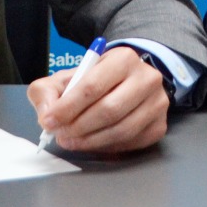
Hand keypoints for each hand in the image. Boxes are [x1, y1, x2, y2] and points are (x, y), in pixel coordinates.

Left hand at [27, 45, 169, 153]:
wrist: (128, 83)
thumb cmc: (96, 81)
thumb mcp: (68, 77)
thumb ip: (47, 91)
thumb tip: (46, 114)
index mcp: (123, 59)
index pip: (92, 86)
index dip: (68, 107)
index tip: (50, 121)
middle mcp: (146, 78)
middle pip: (108, 110)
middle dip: (78, 127)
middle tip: (61, 135)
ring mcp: (157, 103)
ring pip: (120, 130)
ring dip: (91, 141)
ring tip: (72, 141)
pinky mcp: (159, 126)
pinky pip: (130, 143)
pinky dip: (107, 147)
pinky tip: (93, 142)